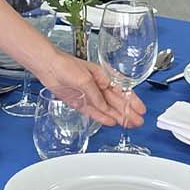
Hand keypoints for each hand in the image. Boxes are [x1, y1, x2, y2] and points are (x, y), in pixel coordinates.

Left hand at [30, 51, 145, 128]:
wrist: (49, 67)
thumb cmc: (66, 64)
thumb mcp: (85, 78)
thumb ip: (96, 95)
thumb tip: (105, 108)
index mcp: (103, 76)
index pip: (122, 91)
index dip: (132, 101)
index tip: (140, 110)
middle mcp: (97, 87)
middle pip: (116, 102)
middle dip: (128, 112)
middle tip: (138, 122)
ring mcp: (89, 95)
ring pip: (107, 109)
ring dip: (118, 117)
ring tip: (129, 125)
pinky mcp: (79, 102)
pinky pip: (93, 112)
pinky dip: (102, 118)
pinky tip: (111, 122)